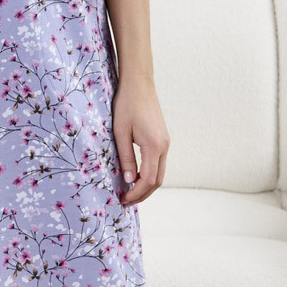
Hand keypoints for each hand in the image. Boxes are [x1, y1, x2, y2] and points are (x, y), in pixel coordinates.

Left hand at [112, 74, 168, 205]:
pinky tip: (135, 177)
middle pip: (157, 181)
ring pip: (159, 173)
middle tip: (125, 201)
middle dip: (142, 194)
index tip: (122, 200)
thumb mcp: (120, 133)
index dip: (136, 194)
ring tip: (129, 192)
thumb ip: (125, 158)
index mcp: (154, 146)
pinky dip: (149, 175)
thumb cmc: (126, 105)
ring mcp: (166, 143)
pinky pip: (158, 164)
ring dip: (146, 186)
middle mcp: (164, 147)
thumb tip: (128, 181)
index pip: (148, 180)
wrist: (139, 85)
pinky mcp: (163, 139)